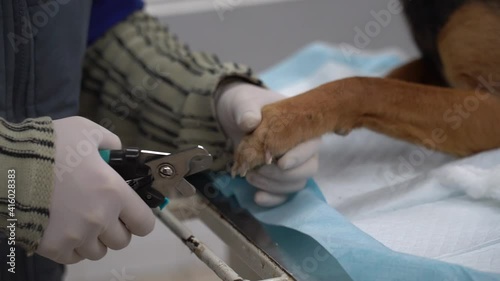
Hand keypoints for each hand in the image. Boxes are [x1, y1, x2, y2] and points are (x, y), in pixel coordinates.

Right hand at [37, 117, 154, 263]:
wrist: (8, 166)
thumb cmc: (49, 146)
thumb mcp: (86, 131)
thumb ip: (110, 142)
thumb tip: (118, 151)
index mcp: (114, 192)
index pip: (145, 223)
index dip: (140, 219)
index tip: (132, 214)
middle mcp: (100, 218)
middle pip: (122, 240)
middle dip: (115, 228)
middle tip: (103, 214)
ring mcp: (77, 236)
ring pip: (98, 251)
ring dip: (94, 240)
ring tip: (81, 221)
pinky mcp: (54, 247)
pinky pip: (74, 258)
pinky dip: (73, 248)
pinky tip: (65, 230)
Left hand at [216, 83, 319, 206]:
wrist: (236, 116)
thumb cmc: (247, 105)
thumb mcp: (243, 103)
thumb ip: (246, 110)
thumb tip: (250, 122)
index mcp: (301, 128)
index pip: (312, 146)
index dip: (299, 157)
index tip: (281, 163)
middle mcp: (302, 149)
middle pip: (308, 170)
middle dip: (282, 175)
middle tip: (258, 168)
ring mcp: (292, 166)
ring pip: (295, 184)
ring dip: (273, 185)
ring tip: (250, 175)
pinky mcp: (278, 179)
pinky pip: (283, 195)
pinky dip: (271, 199)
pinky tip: (256, 197)